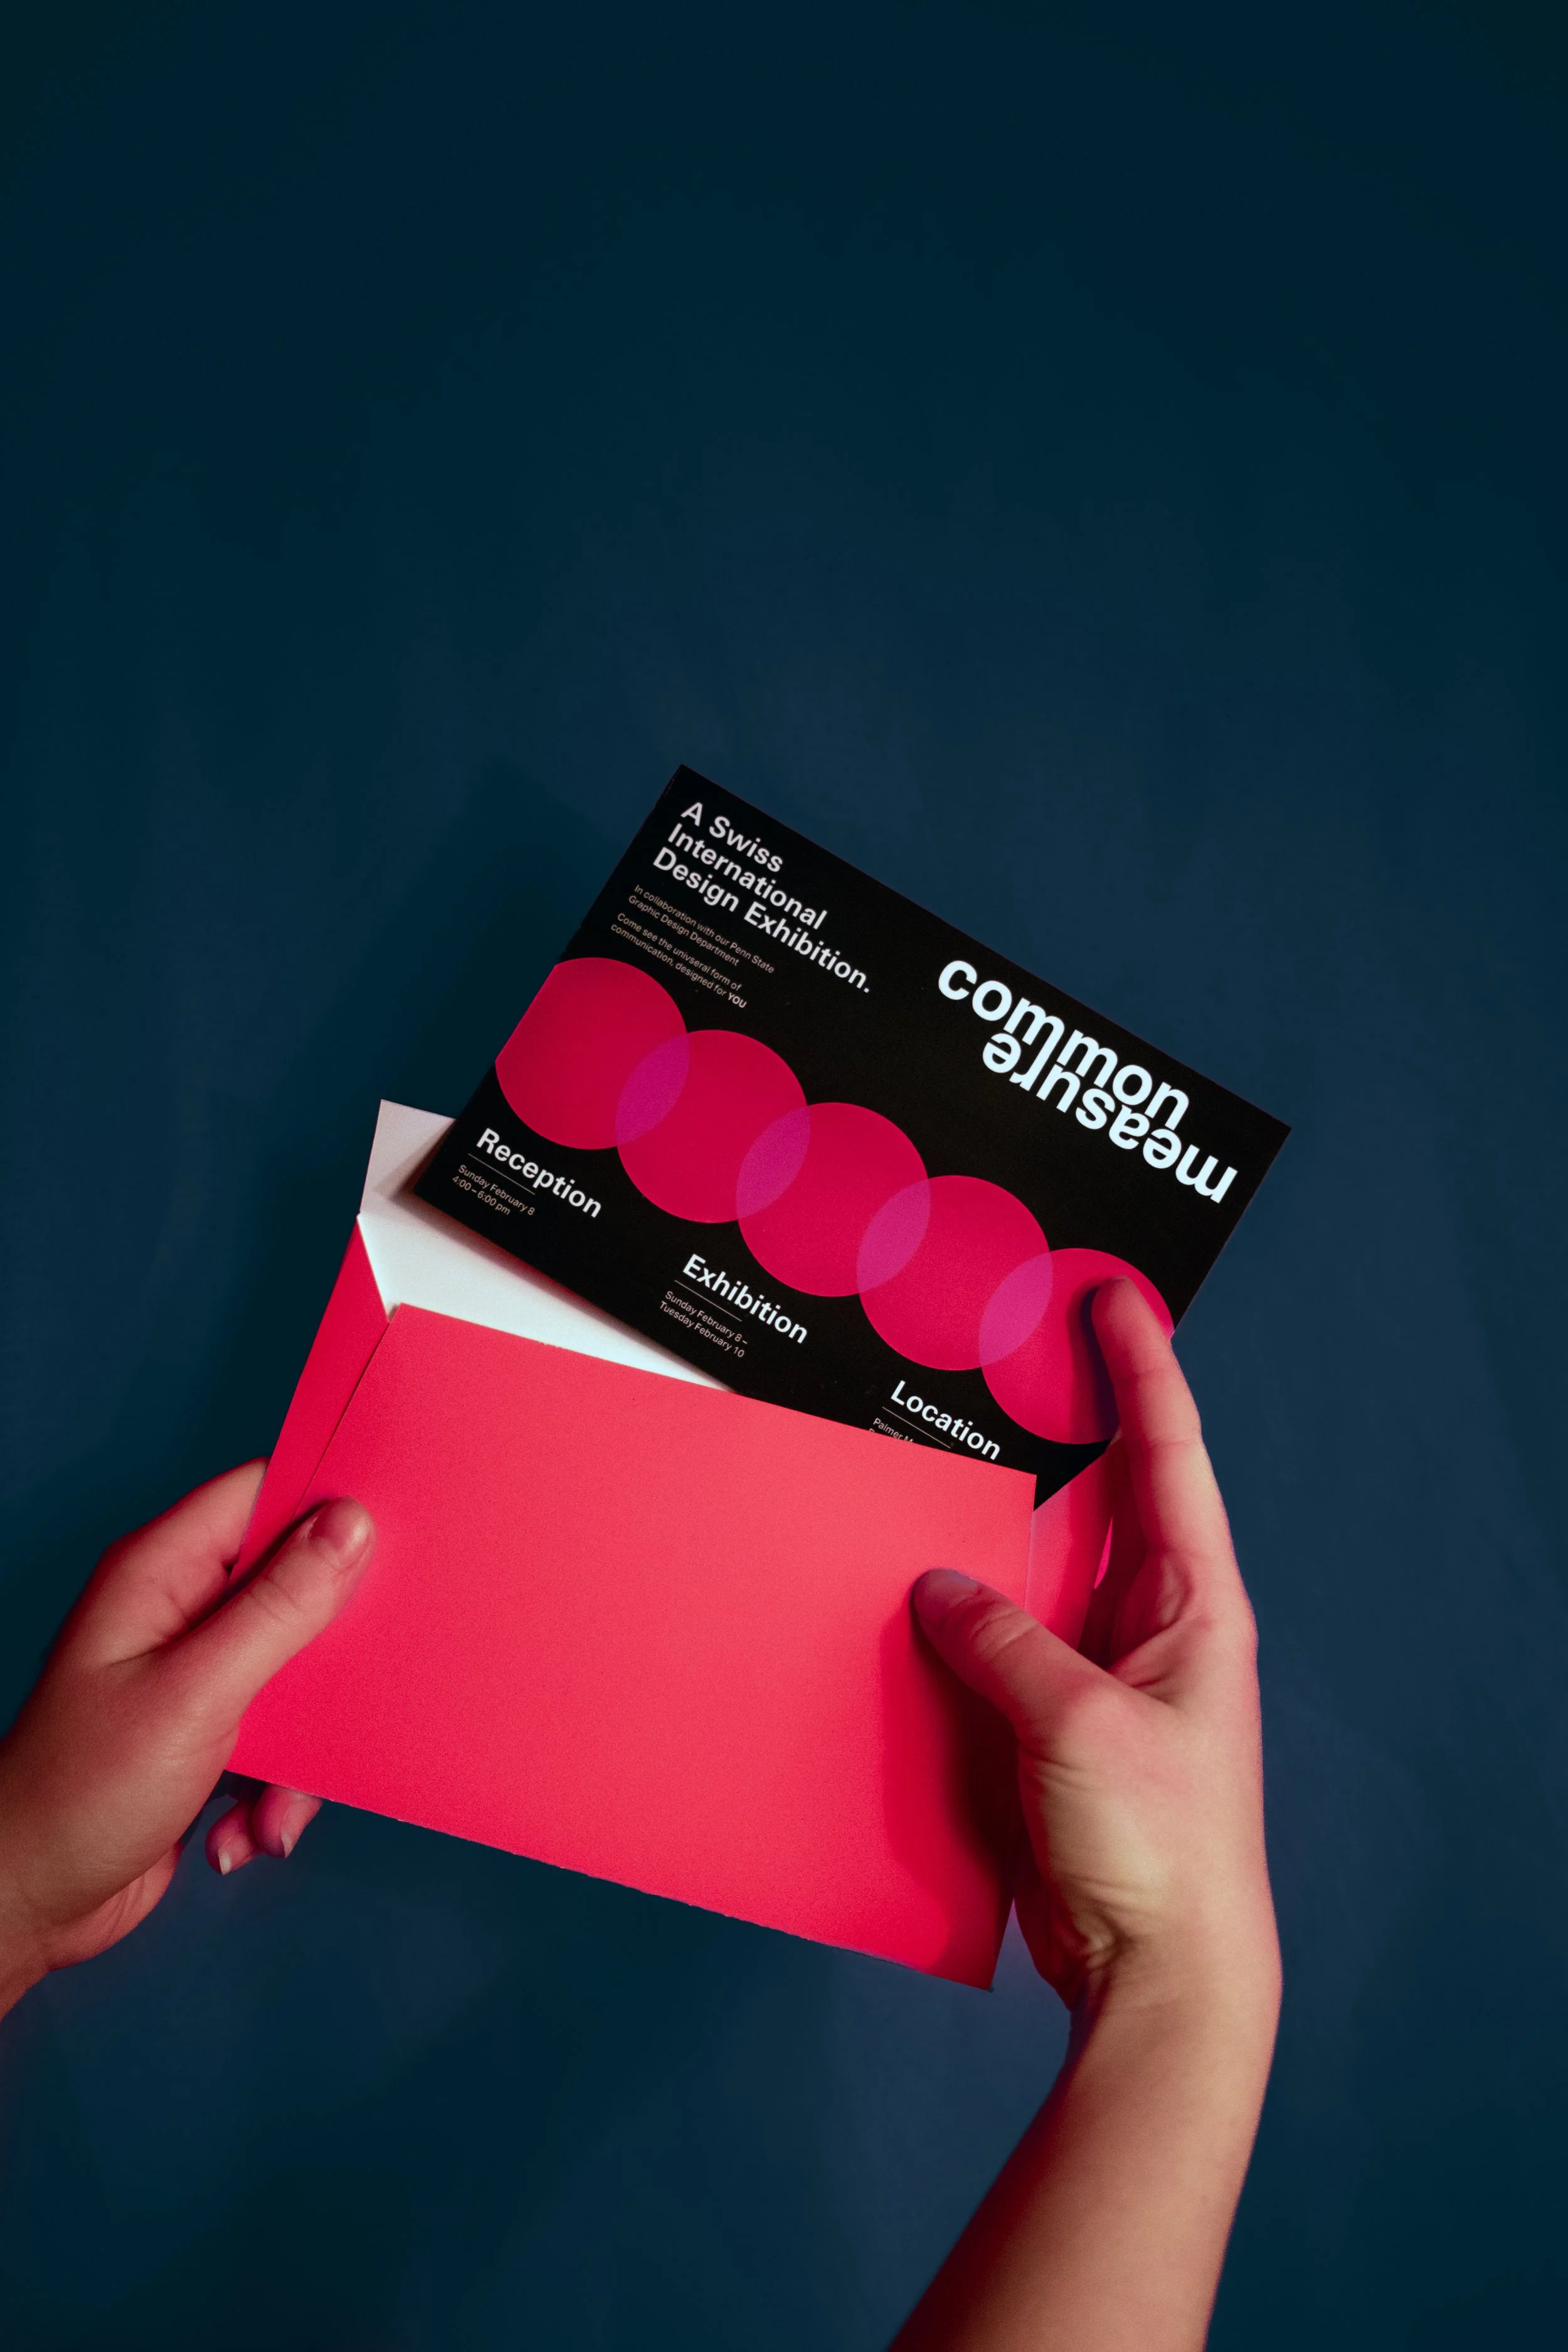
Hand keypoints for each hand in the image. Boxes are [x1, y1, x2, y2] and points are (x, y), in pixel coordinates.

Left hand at [0, 1464, 373, 2017]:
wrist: (28, 1906)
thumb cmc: (78, 1796)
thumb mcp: (196, 1694)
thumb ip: (279, 1608)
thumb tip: (351, 1526)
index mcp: (162, 1572)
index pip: (262, 1493)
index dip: (328, 1506)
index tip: (392, 1539)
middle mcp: (180, 1611)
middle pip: (295, 1585)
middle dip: (328, 1656)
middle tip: (345, 1695)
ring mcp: (196, 1673)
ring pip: (300, 1671)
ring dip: (305, 1748)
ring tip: (273, 1804)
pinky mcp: (211, 1731)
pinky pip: (285, 1734)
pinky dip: (280, 1787)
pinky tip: (245, 1829)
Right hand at [898, 1281, 1277, 2350]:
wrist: (1160, 1973)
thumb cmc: (1160, 1847)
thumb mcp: (1078, 1723)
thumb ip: (1003, 1642)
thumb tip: (939, 1590)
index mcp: (1193, 1604)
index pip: (1169, 1454)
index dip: (1142, 1366)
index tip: (1113, 1293)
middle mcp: (1152, 1623)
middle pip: (1103, 1495)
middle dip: (1060, 1420)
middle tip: (1005, 1344)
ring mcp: (1101, 1670)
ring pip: (1039, 1565)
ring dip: (993, 1519)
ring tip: (936, 1448)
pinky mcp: (1053, 1720)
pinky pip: (1001, 1637)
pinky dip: (959, 1606)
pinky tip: (908, 1583)